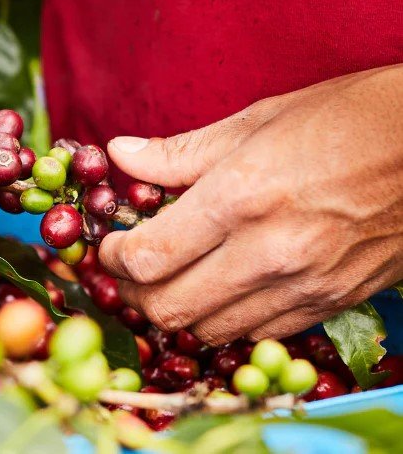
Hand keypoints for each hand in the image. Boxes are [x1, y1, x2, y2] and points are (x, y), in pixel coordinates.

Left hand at [99, 65, 402, 343]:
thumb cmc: (345, 119)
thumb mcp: (255, 121)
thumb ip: (179, 152)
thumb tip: (119, 153)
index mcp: (240, 197)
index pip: (149, 258)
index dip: (113, 259)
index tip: (108, 247)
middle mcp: (268, 252)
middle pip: (169, 309)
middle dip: (133, 294)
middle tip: (127, 270)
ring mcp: (303, 285)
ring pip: (211, 331)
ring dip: (176, 312)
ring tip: (169, 280)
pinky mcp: (331, 303)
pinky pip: (259, 334)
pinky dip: (226, 321)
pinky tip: (219, 289)